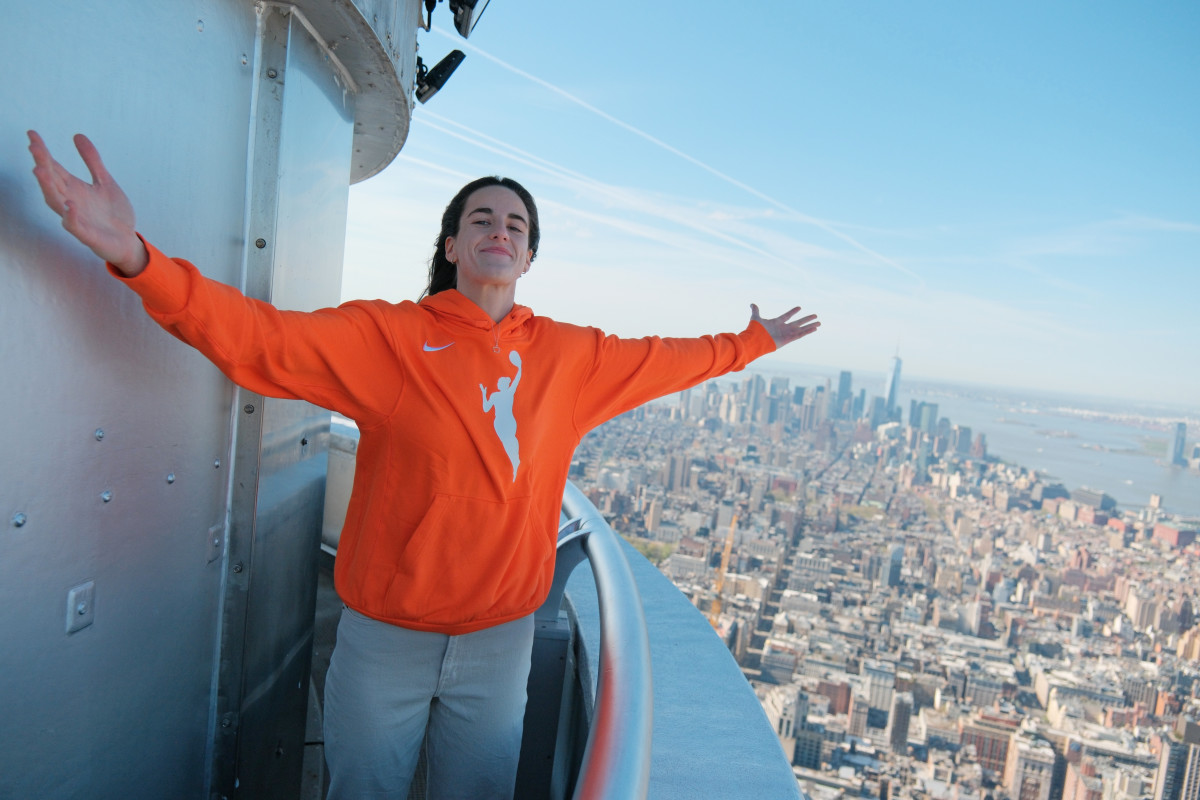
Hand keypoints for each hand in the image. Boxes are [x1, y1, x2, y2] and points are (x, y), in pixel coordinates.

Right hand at [27, 130, 147, 275]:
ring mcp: (76, 218)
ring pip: (56, 202)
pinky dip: (70, 216)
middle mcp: (70, 201)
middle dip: (42, 164)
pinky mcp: (86, 235)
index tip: (32, 133)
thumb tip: (77, 134)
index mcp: (73, 188)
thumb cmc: (113, 213)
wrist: (127, 241)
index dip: (43, 152)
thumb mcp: (105, 181)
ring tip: (39, 169)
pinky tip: (70, 205)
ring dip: (47, 187)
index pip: (53, 167)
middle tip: (34, 147)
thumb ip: (92, 161)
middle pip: (51, 181)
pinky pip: (74, 226)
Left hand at [750, 304, 819, 348]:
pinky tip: (814, 328)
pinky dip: (807, 331)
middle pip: (798, 322)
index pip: (787, 316)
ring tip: (819, 323)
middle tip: (815, 315)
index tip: (799, 307)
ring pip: (801, 329)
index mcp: (776, 323)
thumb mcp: (756, 318)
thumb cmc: (755, 330)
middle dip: (806, 319)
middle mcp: (783, 328)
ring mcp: (786, 334)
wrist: (755, 340)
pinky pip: (800, 335)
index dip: (793, 312)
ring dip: (810, 326)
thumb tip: (752, 304)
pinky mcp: (788, 339)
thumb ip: (755, 311)